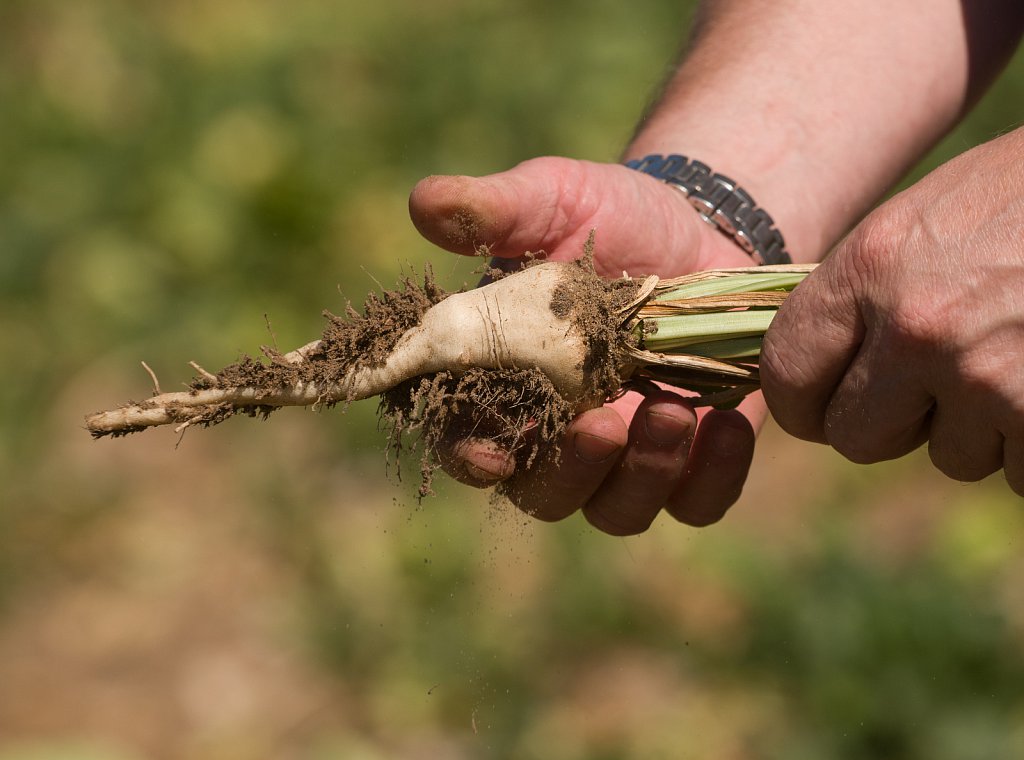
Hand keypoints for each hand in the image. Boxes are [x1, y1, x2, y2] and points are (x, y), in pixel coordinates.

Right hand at [409, 156, 764, 532]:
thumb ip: (495, 210)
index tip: (495, 453)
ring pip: (617, 511)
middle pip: (542, 494)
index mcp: (505, 383)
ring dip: (643, 476)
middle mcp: (558, 433)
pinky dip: (712, 478)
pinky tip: (729, 422)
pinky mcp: (692, 460)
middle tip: (605, 425)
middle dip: (570, 473)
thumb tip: (423, 200)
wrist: (703, 228)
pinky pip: (696, 502)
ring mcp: (626, 456)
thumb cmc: (612, 215)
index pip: (467, 442)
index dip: (472, 459)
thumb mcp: (556, 200)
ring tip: (676, 410)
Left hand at [760, 129, 1023, 495]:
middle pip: (855, 437)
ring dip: (982, 429)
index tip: (823, 408)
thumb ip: (868, 293)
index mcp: (873, 264)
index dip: (803, 403)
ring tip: (1023, 354)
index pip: (788, 372)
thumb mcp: (930, 218)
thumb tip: (821, 369)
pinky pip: (1021, 472)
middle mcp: (918, 326)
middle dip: (893, 425)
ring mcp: (989, 377)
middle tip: (938, 387)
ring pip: (951, 456)